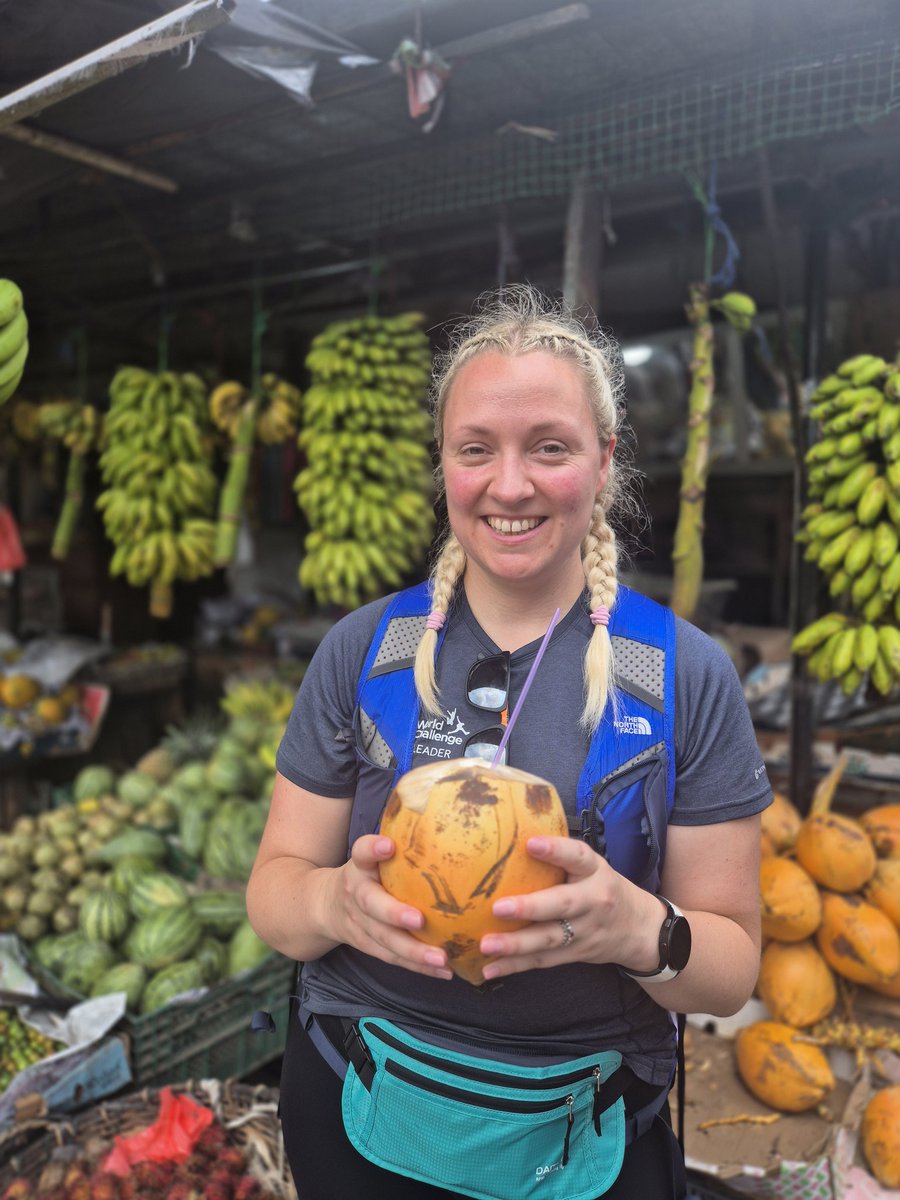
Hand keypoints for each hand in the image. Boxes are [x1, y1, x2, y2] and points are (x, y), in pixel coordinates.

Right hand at [326, 834, 452, 979]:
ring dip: (413, 951)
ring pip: (385, 940)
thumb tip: (440, 813)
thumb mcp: (370, 855)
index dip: (373, 848)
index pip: (361, 852)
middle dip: (394, 914)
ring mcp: (360, 924)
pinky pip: (393, 958)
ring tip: (441, 958)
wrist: (322, 905)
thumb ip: (396, 842)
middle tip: (419, 919)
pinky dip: (418, 966)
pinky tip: (444, 970)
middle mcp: (357, 894)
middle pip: (372, 905)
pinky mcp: (368, 945)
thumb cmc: (365, 873)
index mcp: (359, 867)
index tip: (388, 845)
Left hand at [477, 836, 661, 979]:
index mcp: (595, 872)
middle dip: (529, 908)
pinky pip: (543, 962)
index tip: (530, 844)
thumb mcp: (592, 866)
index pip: (578, 857)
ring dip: (515, 945)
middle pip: (562, 905)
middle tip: (498, 907)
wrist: (640, 929)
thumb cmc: (602, 887)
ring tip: (486, 945)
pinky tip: (490, 969)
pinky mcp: (575, 955)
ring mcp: (585, 932)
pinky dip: (515, 966)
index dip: (556, 850)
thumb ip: (562, 857)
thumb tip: (513, 836)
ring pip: (549, 939)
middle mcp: (593, 901)